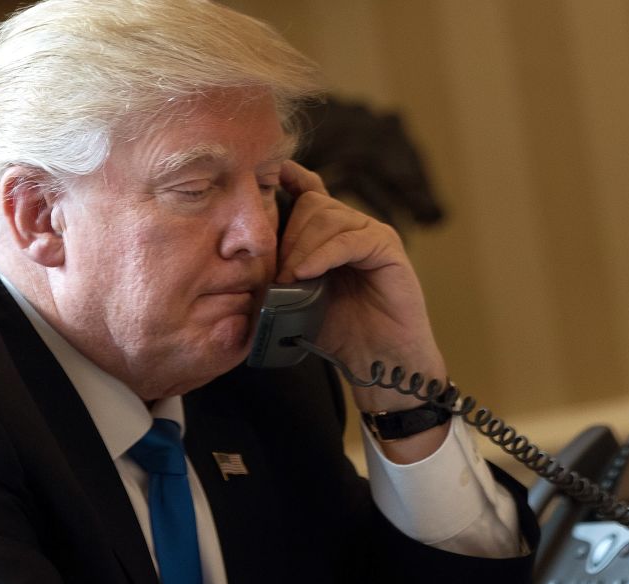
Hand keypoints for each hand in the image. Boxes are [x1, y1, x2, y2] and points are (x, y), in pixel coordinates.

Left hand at [277, 160, 449, 461]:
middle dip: (287, 235)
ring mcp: (371, 235)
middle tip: (277, 273)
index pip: (309, 194)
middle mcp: (352, 228)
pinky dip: (323, 254)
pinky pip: (350, 240)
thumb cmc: (338, 333)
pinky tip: (307, 273)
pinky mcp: (387, 249)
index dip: (291, 180)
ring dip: (301, 248)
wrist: (377, 360)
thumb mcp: (296, 301)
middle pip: (313, 205)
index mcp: (330, 235)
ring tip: (290, 279)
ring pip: (329, 218)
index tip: (267, 178)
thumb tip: (241, 266)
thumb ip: (277, 277)